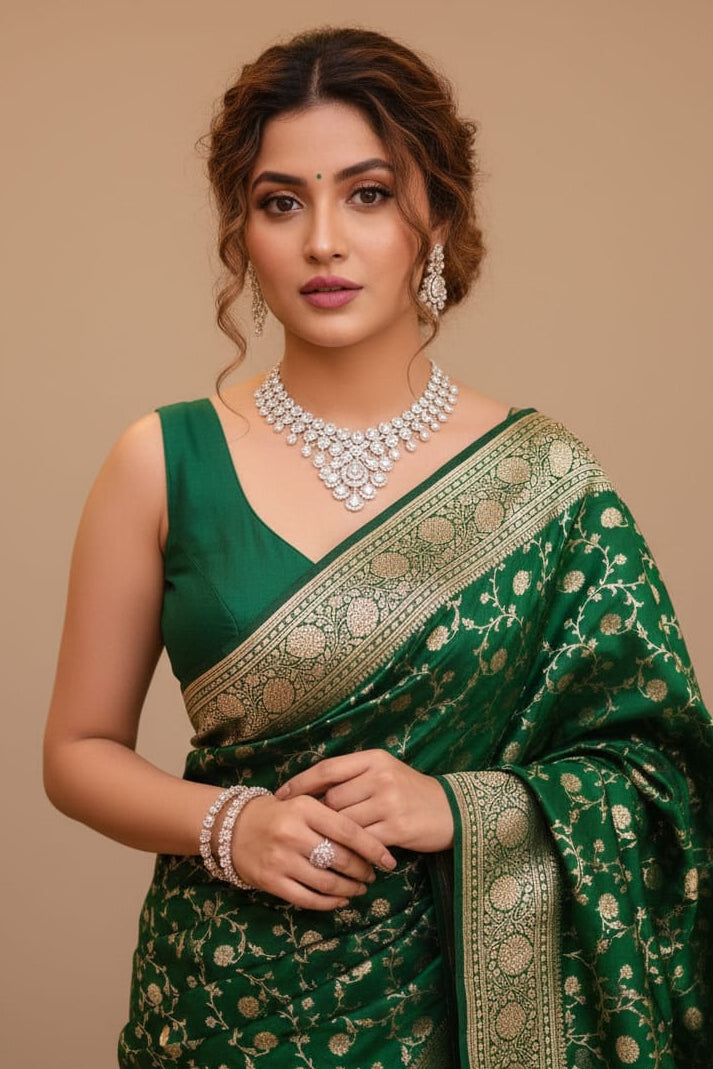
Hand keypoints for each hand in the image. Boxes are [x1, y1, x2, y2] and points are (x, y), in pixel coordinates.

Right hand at [228, 793, 396, 910]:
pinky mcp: (271, 881)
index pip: (348, 830)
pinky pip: (307, 898)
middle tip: (372, 874)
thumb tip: (371, 836)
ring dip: (349, 889)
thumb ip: (332, 815)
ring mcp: (280, 859)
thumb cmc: (279, 814)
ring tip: (360, 888)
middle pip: (339, 859)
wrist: (233, 827)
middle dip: (362, 871)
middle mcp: (292, 833)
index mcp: (305, 808)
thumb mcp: (304, 803)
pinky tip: (340, 900)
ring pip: (326, 881)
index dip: (372, 848)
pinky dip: (329, 902)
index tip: (388, 859)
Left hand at [275, 750, 453, 852]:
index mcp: (373, 759)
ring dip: (333, 838)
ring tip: (325, 847)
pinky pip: (362, 842)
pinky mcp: (397, 827)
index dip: (300, 783)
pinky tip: (349, 857)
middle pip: (332, 800)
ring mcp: (389, 801)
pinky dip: (352, 852)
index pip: (327, 769)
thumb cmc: (410, 792)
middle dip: (318, 818)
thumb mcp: (384, 773)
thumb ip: (353, 778)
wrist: (451, 810)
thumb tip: (311, 794)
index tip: (280, 797)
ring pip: (344, 823)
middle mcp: (380, 776)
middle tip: (305, 831)